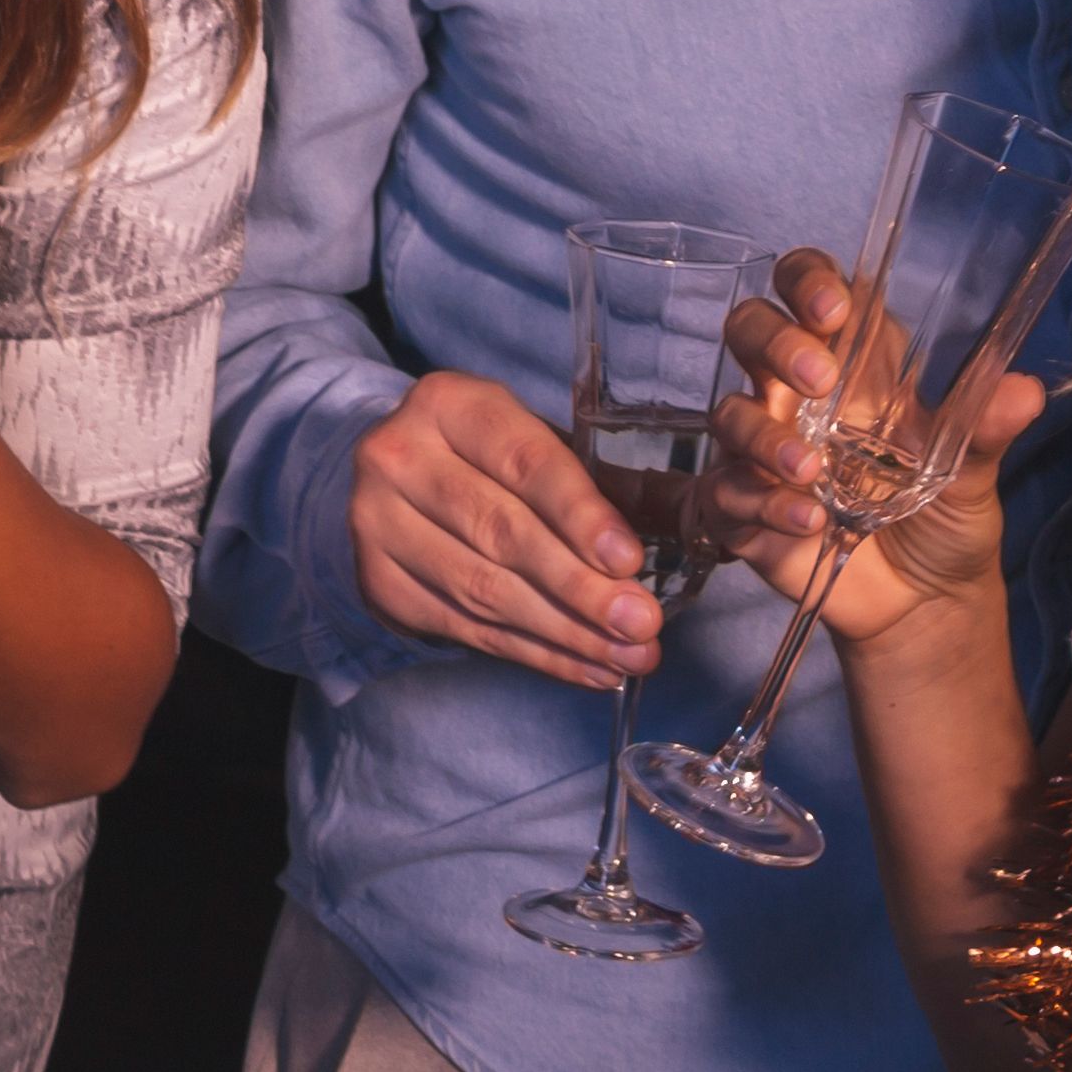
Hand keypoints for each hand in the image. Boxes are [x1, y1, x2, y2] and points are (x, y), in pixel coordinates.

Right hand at [347, 369, 667, 690]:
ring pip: (483, 589)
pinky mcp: (377, 583)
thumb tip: (696, 520)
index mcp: (449, 403)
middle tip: (641, 625)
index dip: (580, 515)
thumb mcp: (538, 447)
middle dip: (580, 587)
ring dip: (565, 632)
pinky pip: (466, 629)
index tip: (630, 561)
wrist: (396, 484)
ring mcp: (375, 522)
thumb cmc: (488, 462)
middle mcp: (398, 455)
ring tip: (627, 657)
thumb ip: (607, 485)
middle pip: (501, 532)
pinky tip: (586, 668)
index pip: (523, 462)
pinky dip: (535, 655)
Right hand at [696, 247, 1043, 656]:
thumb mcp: (975, 472)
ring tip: (812, 473)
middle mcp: (798, 396)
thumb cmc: (946, 517)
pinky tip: (809, 523)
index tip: (831, 305)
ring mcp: (764, 450)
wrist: (927, 605)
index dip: (807, 279)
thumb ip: (986, 428)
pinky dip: (763, 503)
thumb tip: (1024, 389)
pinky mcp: (743, 508)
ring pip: (730, 413)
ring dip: (764, 436)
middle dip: (774, 342)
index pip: (809, 289)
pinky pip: (726, 493)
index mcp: (855, 364)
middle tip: (818, 378)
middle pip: (750, 330)